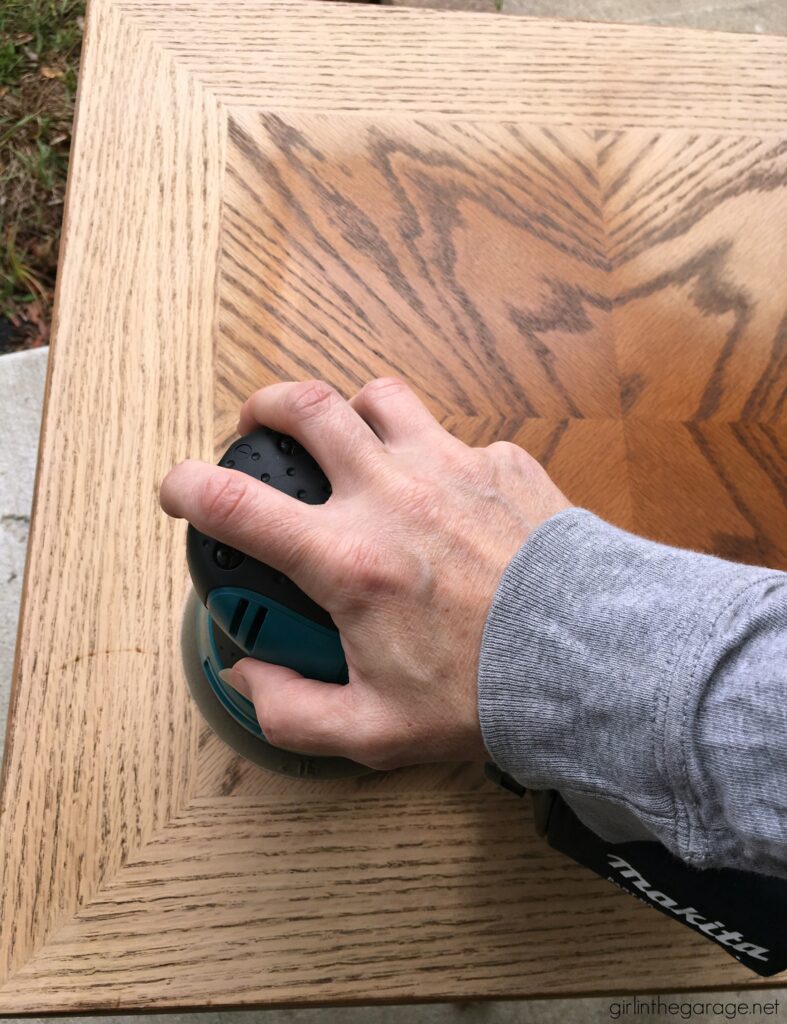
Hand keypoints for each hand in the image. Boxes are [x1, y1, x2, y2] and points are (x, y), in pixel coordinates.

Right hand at [159, 378, 571, 768]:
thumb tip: (249, 675)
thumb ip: (291, 709)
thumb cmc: (490, 695)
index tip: (177, 488)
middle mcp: (394, 495)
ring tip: (349, 441)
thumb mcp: (375, 730)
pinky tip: (444, 496)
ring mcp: (451, 467)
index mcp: (350, 559)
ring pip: (379, 398)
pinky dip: (431, 455)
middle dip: (265, 405)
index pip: (237, 503)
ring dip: (350, 412)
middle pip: (307, 406)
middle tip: (258, 426)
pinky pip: (451, 437)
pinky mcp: (503, 461)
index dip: (188, 486)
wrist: (596, 661)